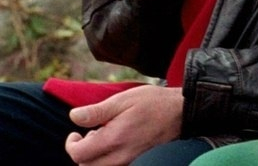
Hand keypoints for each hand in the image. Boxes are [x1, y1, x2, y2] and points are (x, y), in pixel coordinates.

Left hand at [64, 84, 182, 165]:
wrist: (183, 112)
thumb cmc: (154, 103)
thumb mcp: (124, 99)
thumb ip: (97, 111)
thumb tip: (73, 117)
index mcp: (114, 139)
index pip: (78, 155)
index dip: (71, 145)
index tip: (75, 133)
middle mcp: (121, 156)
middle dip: (83, 152)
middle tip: (92, 134)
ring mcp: (131, 161)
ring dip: (95, 157)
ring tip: (106, 137)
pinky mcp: (139, 162)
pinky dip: (108, 159)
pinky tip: (118, 143)